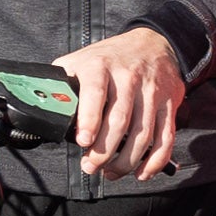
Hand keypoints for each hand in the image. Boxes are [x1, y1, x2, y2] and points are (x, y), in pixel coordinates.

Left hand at [57, 24, 184, 178]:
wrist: (152, 43)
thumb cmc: (109, 59)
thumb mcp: (79, 61)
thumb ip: (63, 85)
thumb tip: (46, 111)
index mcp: (100, 66)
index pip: (95, 92)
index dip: (90, 119)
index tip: (83, 140)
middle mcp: (128, 78)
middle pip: (119, 121)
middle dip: (104, 151)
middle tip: (90, 166)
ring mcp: (151, 92)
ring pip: (142, 134)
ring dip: (125, 161)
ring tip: (110, 172)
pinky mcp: (169, 104)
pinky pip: (165, 138)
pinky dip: (155, 161)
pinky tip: (141, 172)